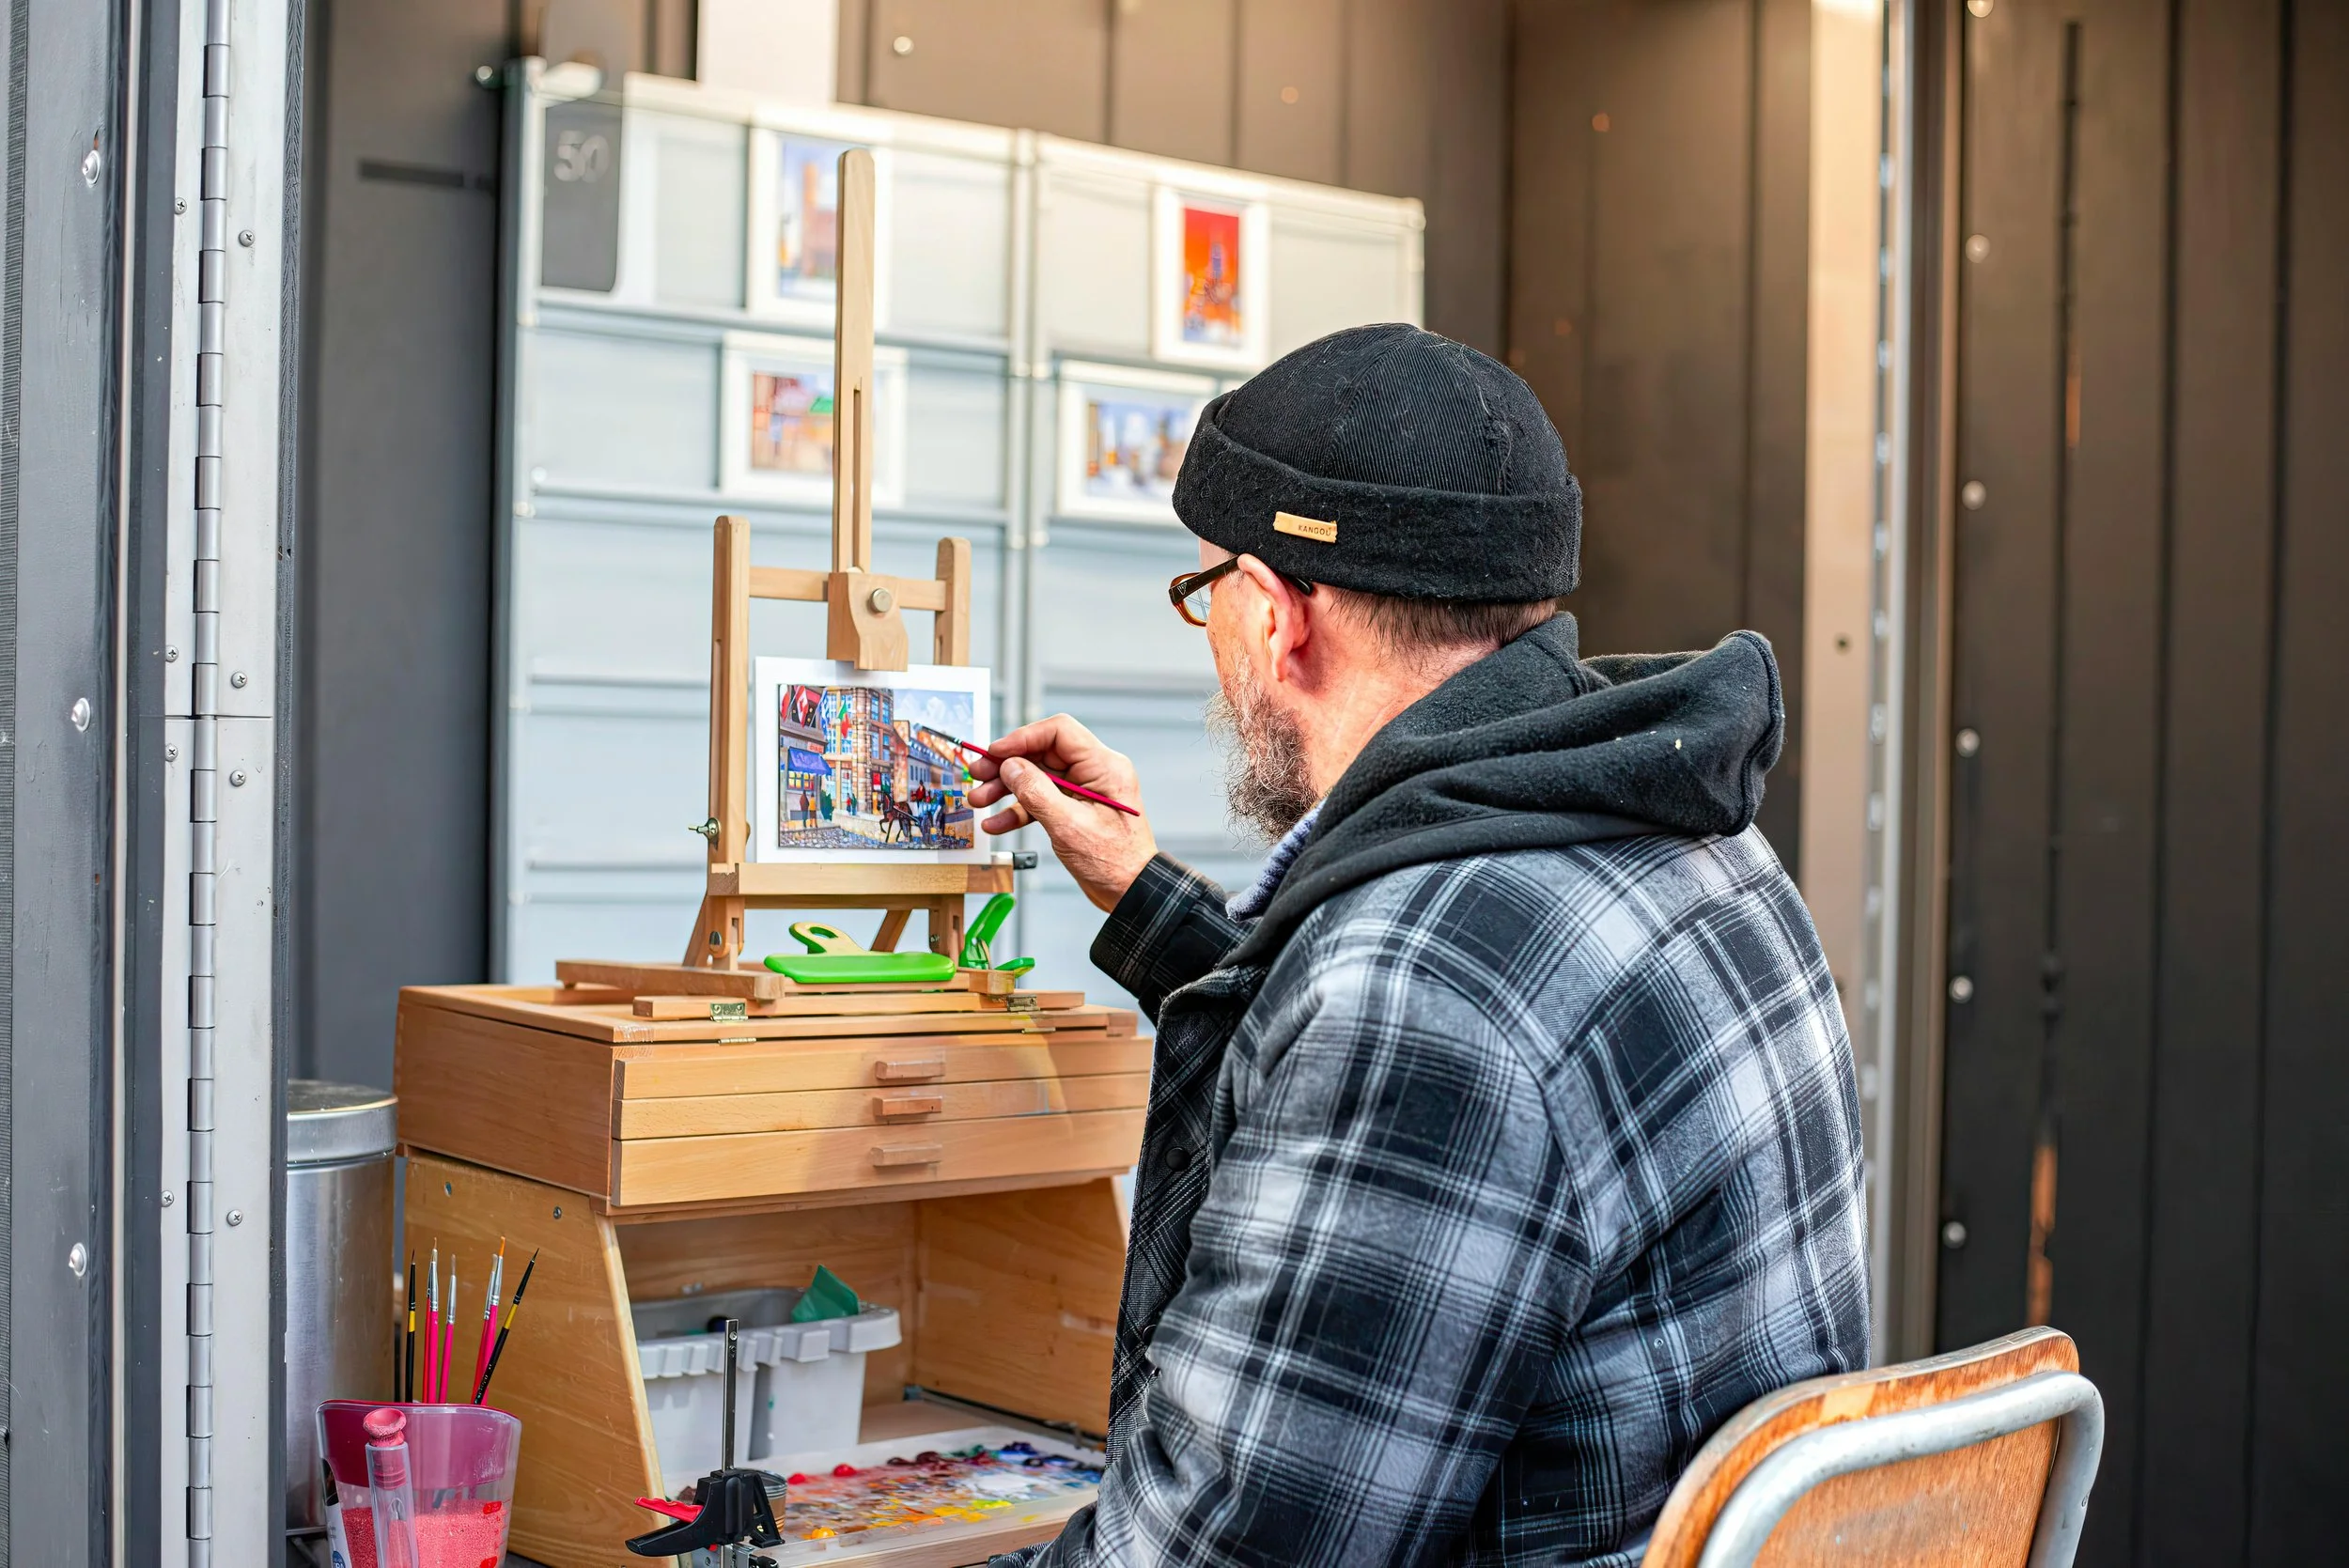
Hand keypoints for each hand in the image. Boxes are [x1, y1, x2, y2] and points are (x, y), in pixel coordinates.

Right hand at [966, 714, 1157, 911]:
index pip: (1059, 732)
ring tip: (978, 801)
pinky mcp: (1074, 809)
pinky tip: (996, 823)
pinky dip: (1018, 811)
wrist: (1130, 892)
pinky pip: (1041, 801)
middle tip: (978, 775)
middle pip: (1042, 754)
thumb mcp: (1068, 825)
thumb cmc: (1113, 861)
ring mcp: (1083, 791)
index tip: (995, 752)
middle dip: (1007, 765)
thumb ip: (1036, 792)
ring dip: (1006, 789)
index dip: (1023, 737)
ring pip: (1037, 777)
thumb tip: (1010, 766)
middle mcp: (1094, 773)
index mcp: (1103, 766)